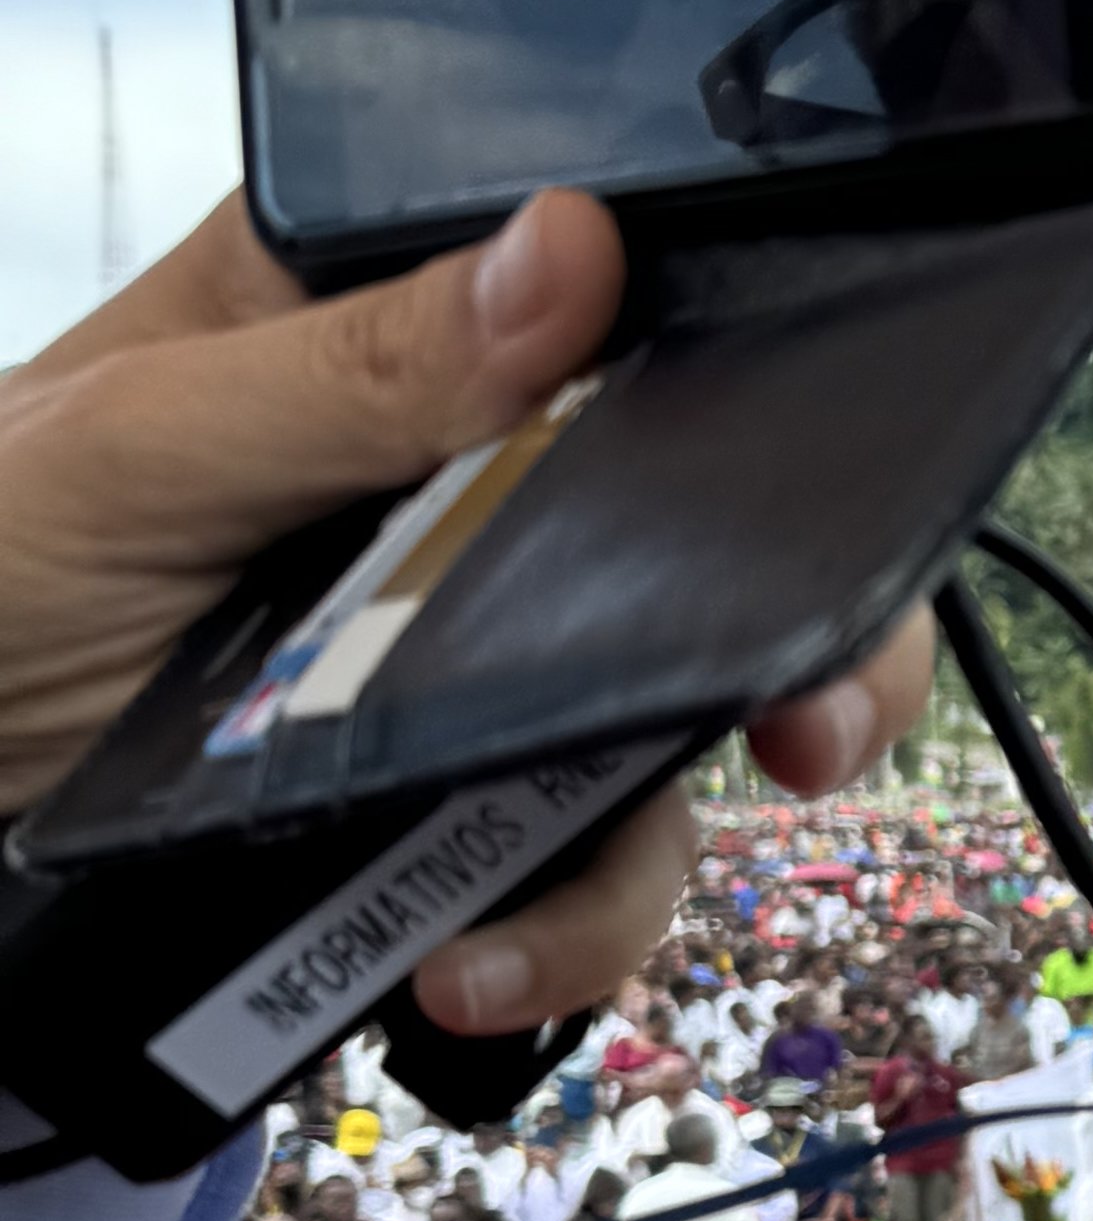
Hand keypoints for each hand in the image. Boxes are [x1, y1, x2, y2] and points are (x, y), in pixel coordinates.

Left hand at [0, 192, 931, 1034]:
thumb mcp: (133, 446)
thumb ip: (349, 370)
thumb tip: (572, 251)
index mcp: (395, 311)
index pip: (635, 296)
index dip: (758, 363)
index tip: (832, 452)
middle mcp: (480, 471)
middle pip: (726, 523)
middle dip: (812, 633)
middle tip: (818, 722)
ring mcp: (491, 643)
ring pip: (681, 722)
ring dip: (663, 831)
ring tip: (557, 913)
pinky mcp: (470, 799)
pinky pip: (586, 865)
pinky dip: (555, 934)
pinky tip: (461, 969)